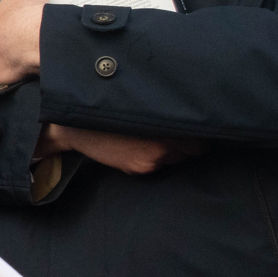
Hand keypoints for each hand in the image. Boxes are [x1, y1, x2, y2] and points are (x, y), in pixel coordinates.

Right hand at [39, 123, 200, 174]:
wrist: (77, 129)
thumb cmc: (109, 111)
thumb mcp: (139, 107)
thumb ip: (164, 114)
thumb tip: (187, 116)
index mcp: (165, 132)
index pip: (200, 143)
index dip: (199, 136)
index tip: (196, 130)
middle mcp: (161, 150)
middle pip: (189, 152)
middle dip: (185, 143)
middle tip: (175, 132)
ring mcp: (149, 162)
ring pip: (174, 159)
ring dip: (170, 151)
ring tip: (153, 137)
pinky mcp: (137, 169)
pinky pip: (157, 165)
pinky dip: (154, 157)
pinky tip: (139, 146)